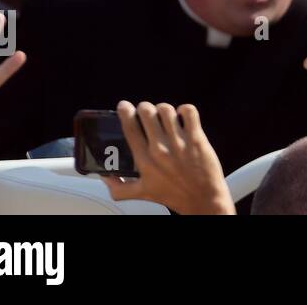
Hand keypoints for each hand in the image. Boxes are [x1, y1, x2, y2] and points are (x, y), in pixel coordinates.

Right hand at [102, 101, 234, 214]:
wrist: (202, 198)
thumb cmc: (173, 194)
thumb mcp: (141, 193)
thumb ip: (118, 187)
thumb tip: (104, 176)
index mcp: (144, 160)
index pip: (130, 129)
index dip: (125, 113)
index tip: (124, 106)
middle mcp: (159, 149)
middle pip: (147, 113)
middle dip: (144, 108)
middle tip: (146, 111)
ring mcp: (179, 142)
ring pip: (167, 110)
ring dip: (164, 109)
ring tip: (164, 115)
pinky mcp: (196, 138)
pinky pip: (189, 112)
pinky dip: (185, 110)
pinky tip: (182, 116)